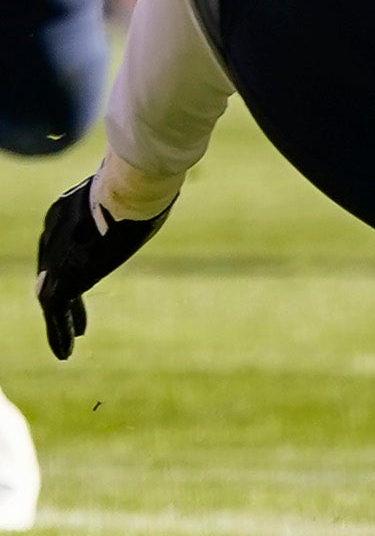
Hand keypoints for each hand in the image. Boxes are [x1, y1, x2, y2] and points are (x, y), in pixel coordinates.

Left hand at [38, 174, 168, 359]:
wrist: (131, 187)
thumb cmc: (146, 183)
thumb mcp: (138, 192)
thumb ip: (136, 201)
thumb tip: (163, 191)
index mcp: (66, 209)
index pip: (64, 243)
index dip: (73, 265)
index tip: (86, 282)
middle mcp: (52, 231)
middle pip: (53, 271)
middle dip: (65, 297)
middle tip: (77, 323)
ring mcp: (54, 254)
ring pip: (50, 295)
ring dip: (59, 323)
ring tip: (66, 349)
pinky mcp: (64, 276)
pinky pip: (54, 312)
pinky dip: (58, 333)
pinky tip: (65, 352)